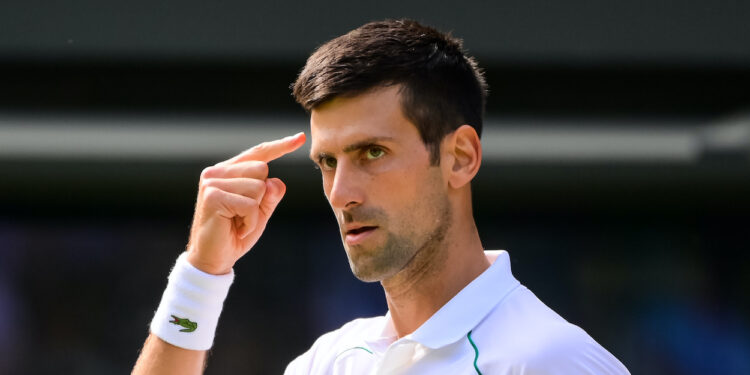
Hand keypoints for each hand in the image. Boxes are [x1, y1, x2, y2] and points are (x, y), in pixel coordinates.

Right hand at [185, 132, 305, 274]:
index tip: (300, 138)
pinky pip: (250, 204)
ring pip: (258, 187)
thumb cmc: (236, 234)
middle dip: (261, 198)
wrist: (213, 259)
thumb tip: (275, 181)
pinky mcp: (213, 196)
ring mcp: (212, 182)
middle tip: (243, 216)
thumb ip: (271, 194)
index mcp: (227, 171)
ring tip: (238, 223)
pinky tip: (236, 228)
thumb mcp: (260, 212)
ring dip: (255, 212)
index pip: (258, 154)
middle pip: (262, 170)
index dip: (280, 146)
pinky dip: (250, 221)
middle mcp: (217, 172)